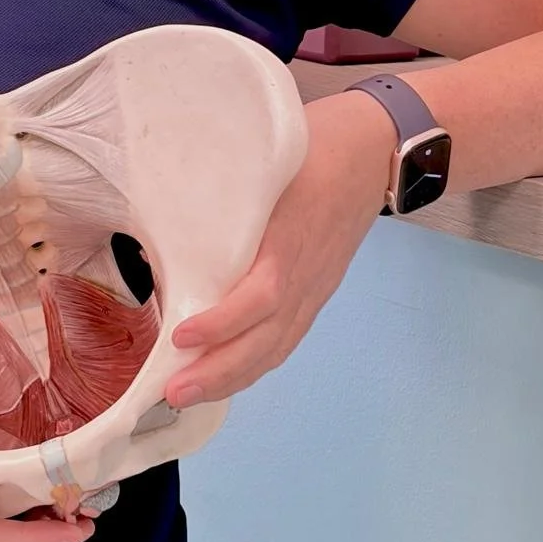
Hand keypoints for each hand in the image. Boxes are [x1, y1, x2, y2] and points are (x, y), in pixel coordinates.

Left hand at [163, 91, 393, 408]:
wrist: (373, 149)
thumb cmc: (317, 146)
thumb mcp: (269, 158)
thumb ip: (229, 187)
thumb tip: (169, 206)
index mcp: (291, 239)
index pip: (261, 296)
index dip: (222, 322)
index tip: (182, 336)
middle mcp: (306, 274)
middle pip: (267, 339)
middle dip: (219, 373)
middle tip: (173, 392)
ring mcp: (315, 288)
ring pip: (278, 347)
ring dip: (234, 378)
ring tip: (190, 395)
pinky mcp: (318, 291)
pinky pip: (288, 338)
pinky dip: (257, 363)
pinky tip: (229, 375)